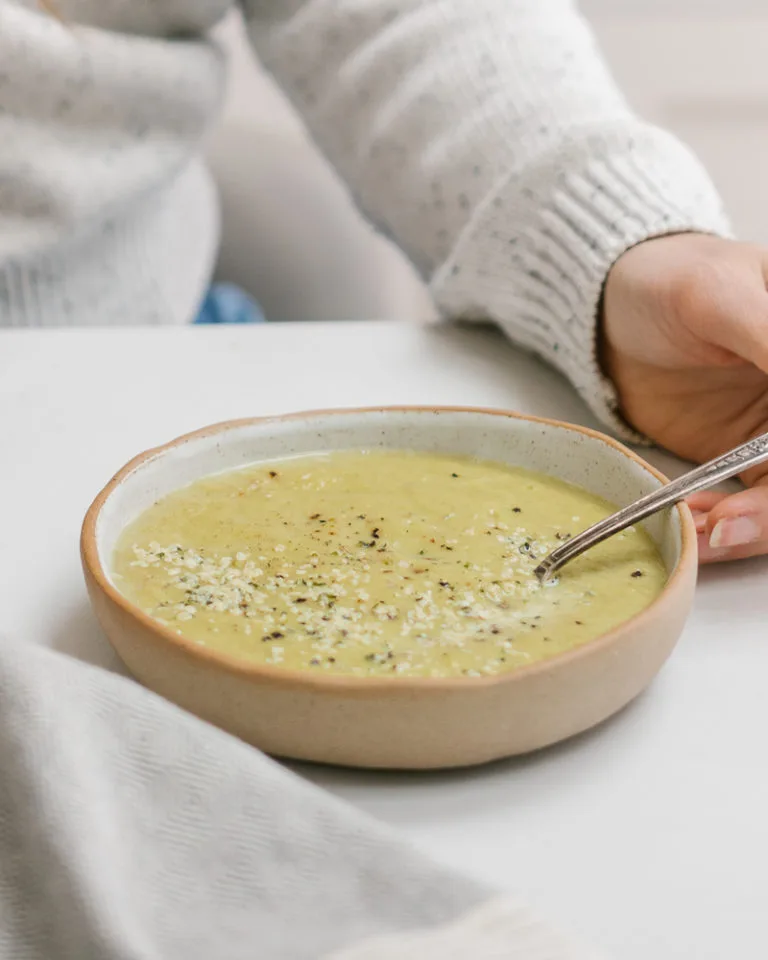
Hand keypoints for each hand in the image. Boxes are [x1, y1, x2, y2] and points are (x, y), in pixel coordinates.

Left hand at [602, 234, 767, 563]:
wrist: (614, 307)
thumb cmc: (672, 279)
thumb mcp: (721, 295)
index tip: (765, 467)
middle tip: (729, 524)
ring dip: (753, 529)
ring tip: (704, 531)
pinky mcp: (743, 463)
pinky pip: (748, 510)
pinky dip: (724, 526)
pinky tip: (691, 523)